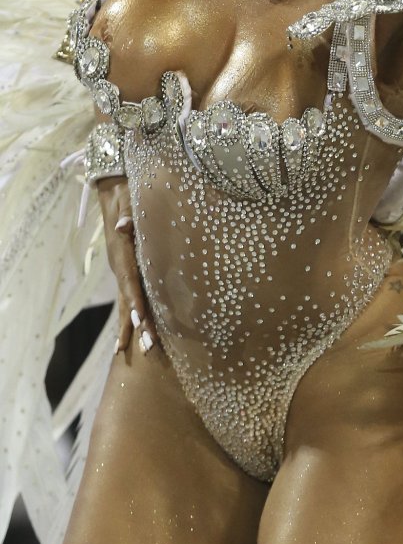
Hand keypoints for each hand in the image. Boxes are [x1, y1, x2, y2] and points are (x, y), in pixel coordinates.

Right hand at [96, 176, 156, 354]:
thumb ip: (127, 214)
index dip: (136, 302)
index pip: (130, 284)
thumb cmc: (125, 196)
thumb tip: (126, 225)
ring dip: (136, 327)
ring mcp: (122, 271)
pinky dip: (134, 314)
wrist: (113, 193)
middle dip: (138, 325)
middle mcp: (120, 267)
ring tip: (145, 350)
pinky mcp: (127, 270)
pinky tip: (140, 330)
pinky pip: (131, 296)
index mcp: (122, 256)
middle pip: (129, 301)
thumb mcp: (126, 201)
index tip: (142, 322)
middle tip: (149, 349)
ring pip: (128, 303)